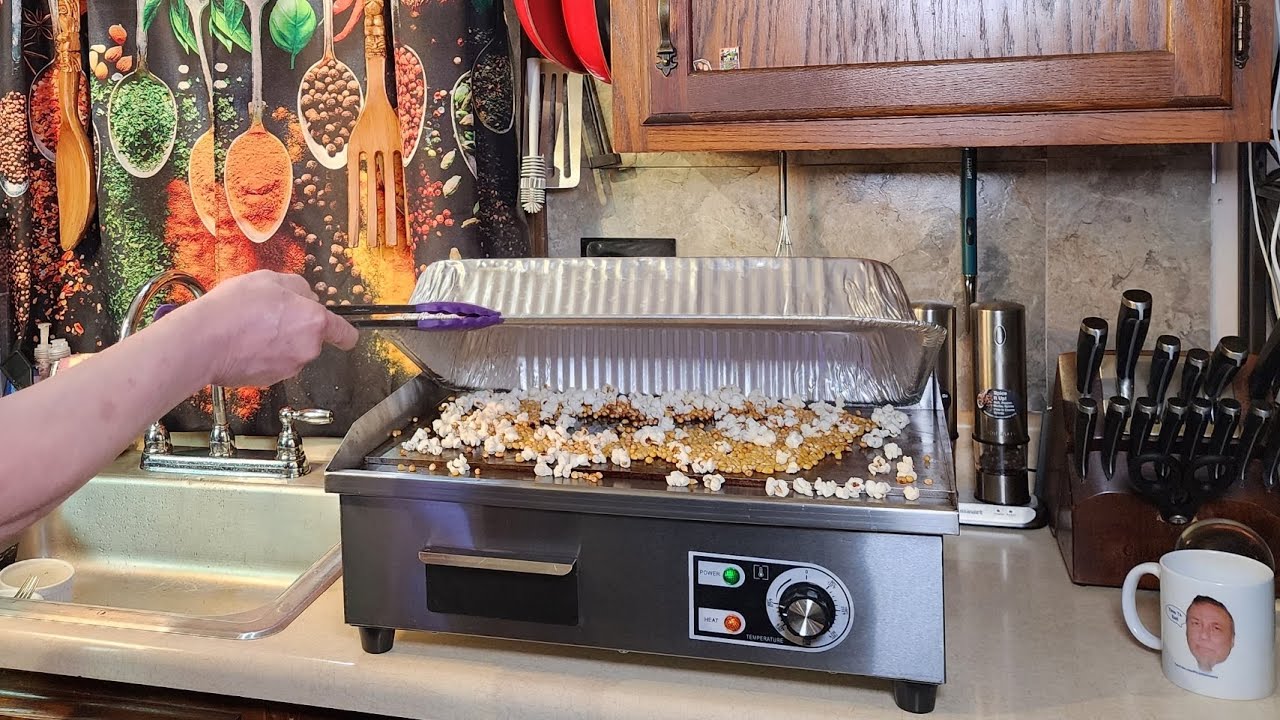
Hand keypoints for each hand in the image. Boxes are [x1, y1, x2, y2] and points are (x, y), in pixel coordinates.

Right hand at [177, 271, 357, 387]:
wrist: (203, 341)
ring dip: (278, 342)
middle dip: (296, 328)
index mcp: (314, 322)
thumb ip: (297, 287)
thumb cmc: (234, 308)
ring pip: (290, 352)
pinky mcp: (269, 380)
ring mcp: (288, 368)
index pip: (345, 334)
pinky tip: (243, 343)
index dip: (345, 333)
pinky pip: (272, 364)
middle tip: (268, 314)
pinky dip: (262, 356)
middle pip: (311, 339)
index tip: (344, 334)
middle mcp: (307, 349)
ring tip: (250, 327)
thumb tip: (306, 297)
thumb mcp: (269, 279)